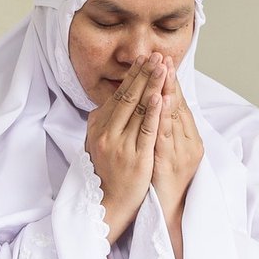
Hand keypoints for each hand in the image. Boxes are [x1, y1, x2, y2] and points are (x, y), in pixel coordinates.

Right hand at [84, 54, 164, 242]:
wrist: (108, 204)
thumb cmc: (106, 173)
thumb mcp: (96, 144)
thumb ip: (101, 123)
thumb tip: (104, 103)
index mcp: (98, 126)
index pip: (119, 94)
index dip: (133, 75)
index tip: (145, 59)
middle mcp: (107, 133)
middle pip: (128, 96)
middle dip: (144, 73)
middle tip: (156, 54)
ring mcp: (121, 145)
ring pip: (139, 109)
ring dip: (152, 85)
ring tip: (162, 66)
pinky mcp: (136, 157)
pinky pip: (146, 130)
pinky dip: (154, 112)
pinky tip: (160, 96)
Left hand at [151, 67, 202, 211]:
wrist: (167, 212)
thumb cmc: (164, 180)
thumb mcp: (166, 150)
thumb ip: (165, 129)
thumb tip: (159, 104)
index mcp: (189, 138)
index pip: (179, 104)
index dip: (171, 82)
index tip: (164, 61)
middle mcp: (189, 143)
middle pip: (179, 107)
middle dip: (170, 81)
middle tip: (164, 57)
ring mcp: (181, 153)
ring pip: (175, 119)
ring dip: (169, 93)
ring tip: (164, 72)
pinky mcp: (170, 164)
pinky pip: (166, 137)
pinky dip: (164, 118)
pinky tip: (160, 102)